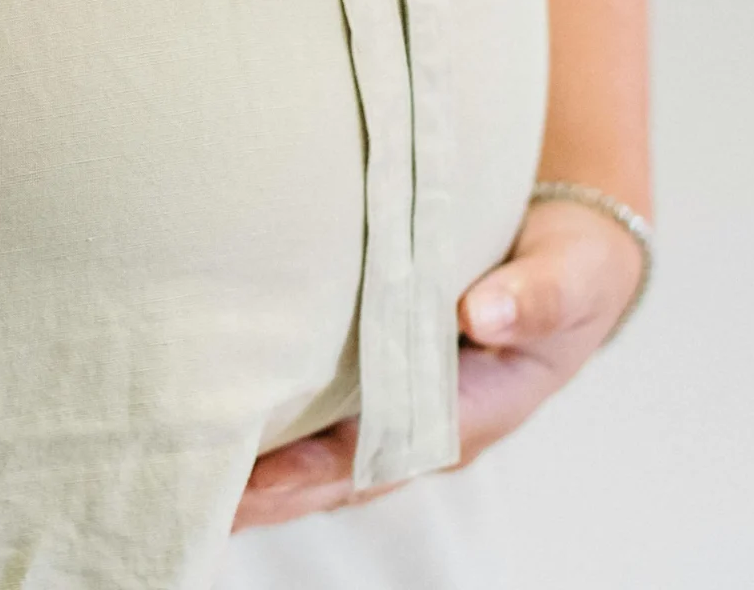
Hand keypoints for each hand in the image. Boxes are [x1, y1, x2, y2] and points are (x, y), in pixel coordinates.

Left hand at [231, 198, 644, 530]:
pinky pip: (317, 405)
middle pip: (338, 469)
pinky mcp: (374, 365)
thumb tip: (484, 312)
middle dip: (271, 488)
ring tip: (181, 468)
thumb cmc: (570, 273)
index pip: (385, 454)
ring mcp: (397, 399)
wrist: (572, 257)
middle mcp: (426, 419)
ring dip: (260, 463)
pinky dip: (269, 416)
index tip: (260, 480)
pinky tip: (211, 410)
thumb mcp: (570, 278)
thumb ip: (534, 295)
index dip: (320, 470)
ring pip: (320, 445)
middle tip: (196, 495)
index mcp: (473, 412)